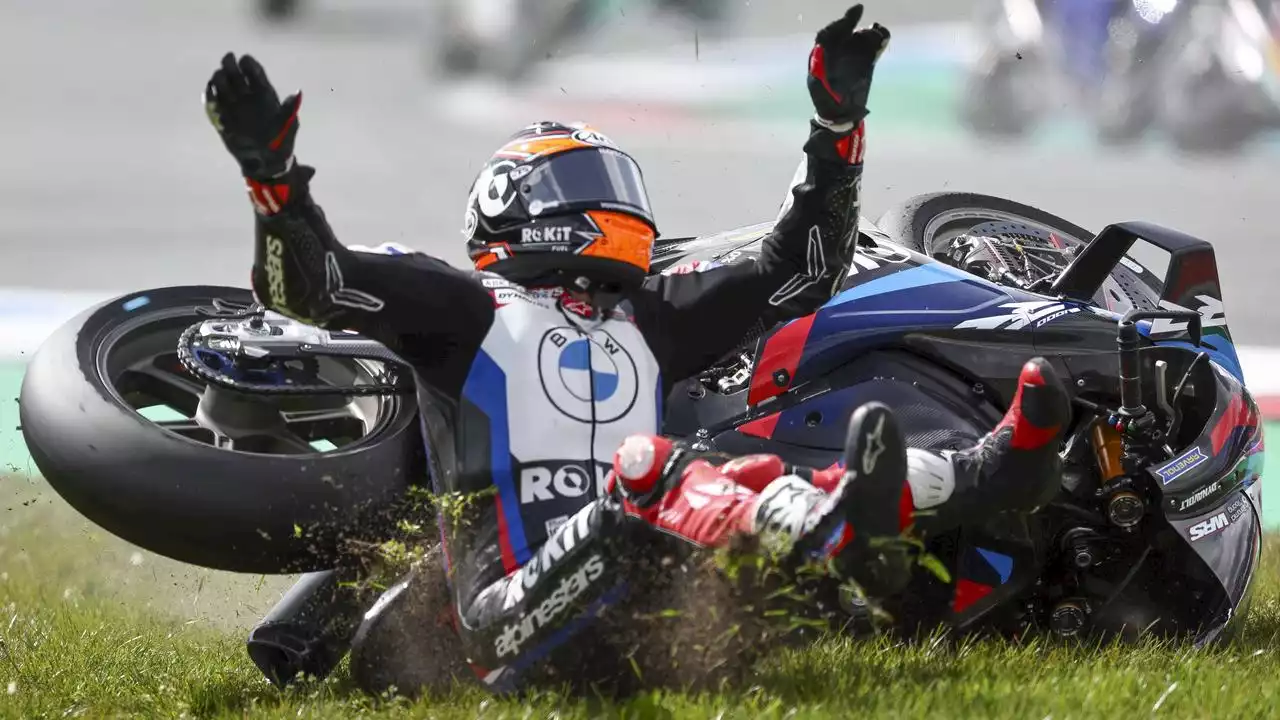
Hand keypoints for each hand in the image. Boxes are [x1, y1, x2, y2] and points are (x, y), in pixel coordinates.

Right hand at [204, 53, 301, 179]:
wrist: (266, 162)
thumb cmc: (281, 142)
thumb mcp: (288, 125)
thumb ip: (289, 109)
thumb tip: (297, 93)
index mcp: (265, 94)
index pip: (255, 72)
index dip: (249, 64)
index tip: (244, 60)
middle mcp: (248, 96)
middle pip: (235, 73)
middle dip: (230, 65)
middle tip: (228, 61)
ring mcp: (234, 105)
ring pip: (222, 84)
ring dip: (219, 78)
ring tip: (219, 80)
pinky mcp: (222, 117)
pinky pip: (213, 102)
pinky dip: (210, 96)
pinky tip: (211, 94)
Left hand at [806, 5, 890, 126]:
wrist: (841, 116)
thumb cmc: (827, 102)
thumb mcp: (818, 87)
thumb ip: (818, 69)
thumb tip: (818, 49)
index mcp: (823, 57)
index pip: (828, 35)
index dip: (837, 25)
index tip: (844, 19)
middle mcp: (838, 53)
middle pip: (844, 33)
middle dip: (851, 23)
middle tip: (859, 13)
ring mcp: (853, 57)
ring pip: (860, 38)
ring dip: (867, 32)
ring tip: (876, 32)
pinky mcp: (866, 63)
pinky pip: (872, 48)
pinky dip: (878, 41)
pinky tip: (883, 37)